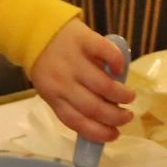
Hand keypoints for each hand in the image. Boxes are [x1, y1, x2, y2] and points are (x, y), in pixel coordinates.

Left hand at [29, 20, 136, 143]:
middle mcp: (61, 81)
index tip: (115, 135)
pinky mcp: (84, 40)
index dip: (98, 132)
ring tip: (129, 97)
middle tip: (127, 116)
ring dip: (122, 95)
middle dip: (116, 117)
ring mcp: (73, 60)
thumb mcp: (53, 87)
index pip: (75, 120)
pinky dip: (117, 63)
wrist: (37, 31)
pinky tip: (120, 69)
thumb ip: (72, 102)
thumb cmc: (50, 65)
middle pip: (93, 107)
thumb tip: (103, 123)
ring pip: (104, 85)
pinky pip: (106, 53)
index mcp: (52, 95)